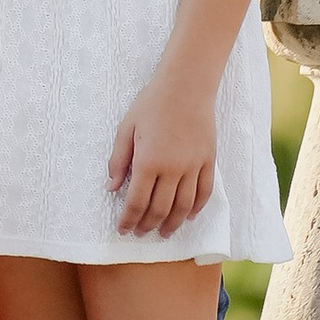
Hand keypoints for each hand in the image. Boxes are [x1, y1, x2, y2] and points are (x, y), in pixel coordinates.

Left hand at [107, 69, 217, 236]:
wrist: (186, 86)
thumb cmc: (152, 103)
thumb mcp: (126, 128)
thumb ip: (118, 160)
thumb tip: (110, 188)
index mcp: (148, 161)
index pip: (136, 202)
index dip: (129, 220)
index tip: (123, 229)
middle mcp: (172, 169)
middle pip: (160, 209)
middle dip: (147, 225)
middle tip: (140, 233)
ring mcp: (193, 166)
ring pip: (183, 207)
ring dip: (172, 224)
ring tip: (163, 232)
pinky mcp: (208, 161)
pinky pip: (204, 193)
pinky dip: (196, 209)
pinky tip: (188, 217)